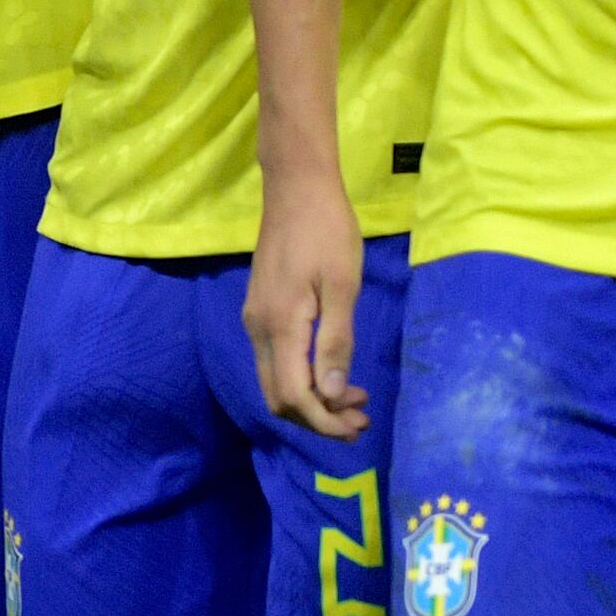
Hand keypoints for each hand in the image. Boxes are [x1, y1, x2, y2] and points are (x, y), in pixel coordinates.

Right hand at [244, 169, 371, 439]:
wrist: (296, 188)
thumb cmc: (327, 231)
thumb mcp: (343, 285)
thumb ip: (335, 342)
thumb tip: (331, 395)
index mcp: (279, 325)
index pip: (294, 396)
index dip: (324, 422)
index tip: (358, 426)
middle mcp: (258, 329)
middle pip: (278, 398)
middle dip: (318, 419)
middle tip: (360, 418)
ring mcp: (255, 320)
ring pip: (275, 382)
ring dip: (312, 400)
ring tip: (354, 399)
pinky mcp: (260, 311)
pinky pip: (276, 362)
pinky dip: (303, 379)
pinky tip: (332, 371)